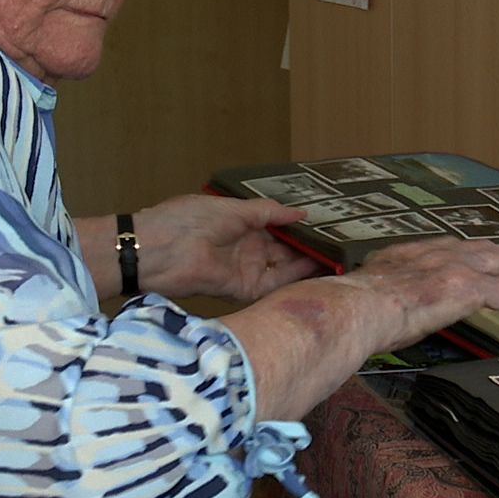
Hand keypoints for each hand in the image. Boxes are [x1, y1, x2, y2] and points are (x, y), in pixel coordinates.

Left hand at [132, 194, 322, 301]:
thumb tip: (300, 213)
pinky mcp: (242, 289)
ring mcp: (245, 269)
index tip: (327, 226)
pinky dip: (295, 280)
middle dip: (309, 247)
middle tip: (340, 244)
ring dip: (308, 264)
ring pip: (284, 268)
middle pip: (285, 250)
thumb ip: (268, 213)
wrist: (158, 249)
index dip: (300, 228)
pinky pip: (274, 286)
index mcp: (241, 225)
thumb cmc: (188, 220)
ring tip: (338, 257)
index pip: (278, 228)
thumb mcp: (234, 208)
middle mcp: (246, 248)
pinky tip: (319, 271)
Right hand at [222, 237, 498, 420]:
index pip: (453, 250)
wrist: (343, 313)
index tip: (490, 274)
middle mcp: (432, 253)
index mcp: (406, 255)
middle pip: (487, 250)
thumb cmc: (340, 317)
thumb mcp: (361, 306)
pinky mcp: (464, 286)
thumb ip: (373, 311)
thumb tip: (358, 332)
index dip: (478, 260)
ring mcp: (450, 267)